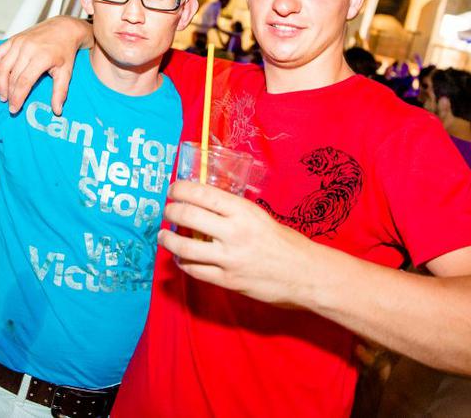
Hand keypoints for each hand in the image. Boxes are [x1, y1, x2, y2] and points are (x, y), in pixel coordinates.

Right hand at [0, 17, 92, 114]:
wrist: (64, 28)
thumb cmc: (65, 50)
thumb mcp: (66, 72)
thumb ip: (60, 91)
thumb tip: (57, 110)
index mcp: (42, 57)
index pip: (24, 82)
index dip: (17, 97)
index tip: (14, 109)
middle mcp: (28, 48)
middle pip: (12, 76)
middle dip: (9, 93)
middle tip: (9, 105)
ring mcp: (19, 42)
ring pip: (3, 66)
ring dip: (0, 83)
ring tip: (2, 95)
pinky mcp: (13, 39)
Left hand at [157, 180, 313, 305]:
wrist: (306, 274)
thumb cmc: (287, 243)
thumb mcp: (260, 217)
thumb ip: (234, 212)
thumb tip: (205, 205)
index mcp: (243, 211)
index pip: (202, 194)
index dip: (180, 189)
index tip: (173, 189)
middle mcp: (233, 232)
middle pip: (187, 216)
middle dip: (170, 211)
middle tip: (167, 209)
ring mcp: (229, 259)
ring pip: (184, 247)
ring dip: (168, 239)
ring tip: (164, 235)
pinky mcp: (228, 280)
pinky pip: (195, 270)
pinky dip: (183, 263)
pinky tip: (181, 258)